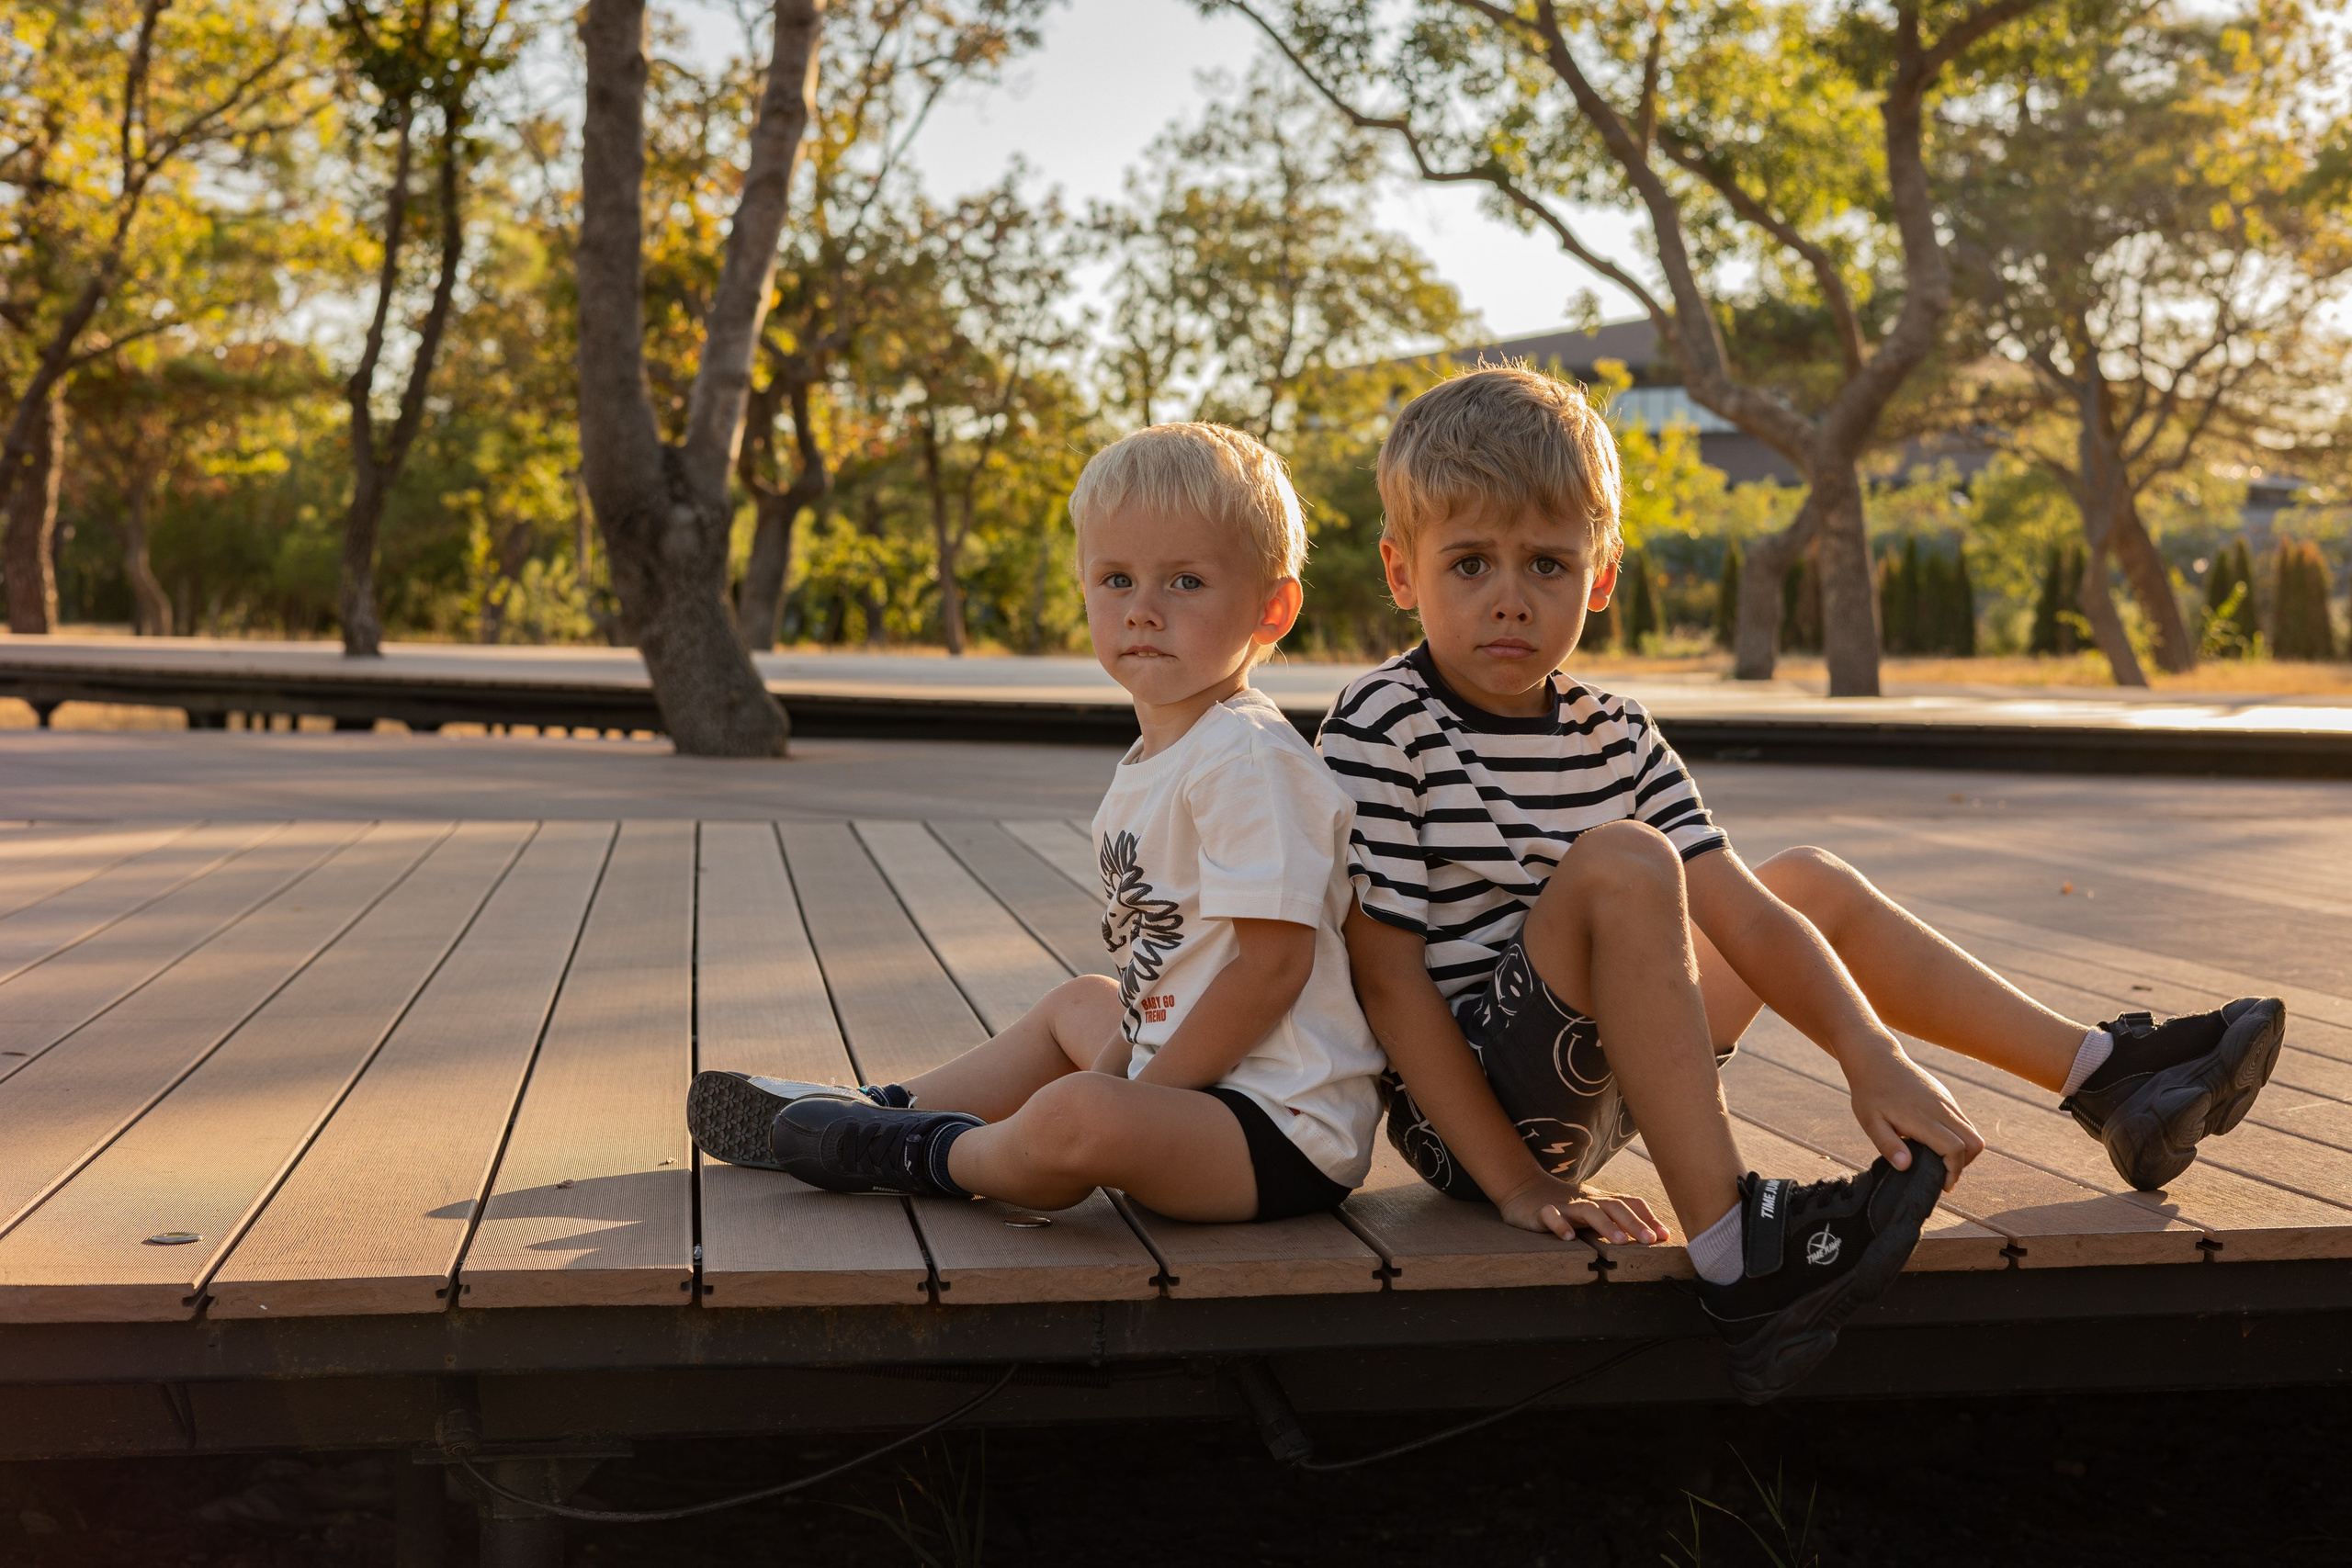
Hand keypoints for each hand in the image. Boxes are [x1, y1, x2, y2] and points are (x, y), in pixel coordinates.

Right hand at [1495, 1170, 1666, 1245]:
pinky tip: (1568, 1237)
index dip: (1648, 1218)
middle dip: (1634, 1223)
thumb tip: (1654, 1235)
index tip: (1664, 1236)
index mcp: (1601, 1201)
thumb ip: (1619, 1220)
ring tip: (1620, 1242)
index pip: (1630, 1204)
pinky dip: (1560, 1225)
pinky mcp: (1542, 1211)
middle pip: (1614, 1207)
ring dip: (1606, 1225)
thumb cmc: (1566, 1205)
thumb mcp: (1594, 1210)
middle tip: (1650, 1241)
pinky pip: (1551, 1216)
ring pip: (1588, 1211)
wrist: (1524, 1188)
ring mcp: (1565, 1205)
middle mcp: (1587, 1201)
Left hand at [1843, 1042, 1984, 1190]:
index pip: (1955, 1149)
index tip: (1943, 1185)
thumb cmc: (1870, 1092)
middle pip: (1974, 1143)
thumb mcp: (1870, 1122)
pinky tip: (1936, 1141)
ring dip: (1963, 1151)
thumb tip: (1906, 1167)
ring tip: (1940, 1161)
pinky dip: (1958, 1137)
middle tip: (1943, 1174)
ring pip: (1972, 1132)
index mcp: (1923, 1118)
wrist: (1876, 1058)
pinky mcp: (1945, 1096)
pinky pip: (1963, 1121)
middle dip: (1964, 1164)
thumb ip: (1888, 1145)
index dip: (1954, 1171)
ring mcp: (1946, 1101)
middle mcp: (1941, 1109)